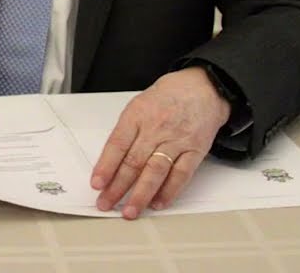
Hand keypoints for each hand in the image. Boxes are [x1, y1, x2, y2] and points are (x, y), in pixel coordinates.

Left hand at [91, 67, 231, 218]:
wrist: (203, 88)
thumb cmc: (166, 98)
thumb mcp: (139, 106)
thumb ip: (126, 131)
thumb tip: (110, 162)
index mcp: (137, 115)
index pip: (117, 145)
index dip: (105, 166)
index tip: (96, 184)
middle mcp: (156, 129)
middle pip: (133, 162)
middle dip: (117, 187)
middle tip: (106, 204)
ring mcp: (177, 140)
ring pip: (155, 171)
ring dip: (141, 194)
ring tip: (130, 211)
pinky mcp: (195, 150)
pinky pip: (181, 174)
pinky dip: (169, 191)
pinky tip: (157, 203)